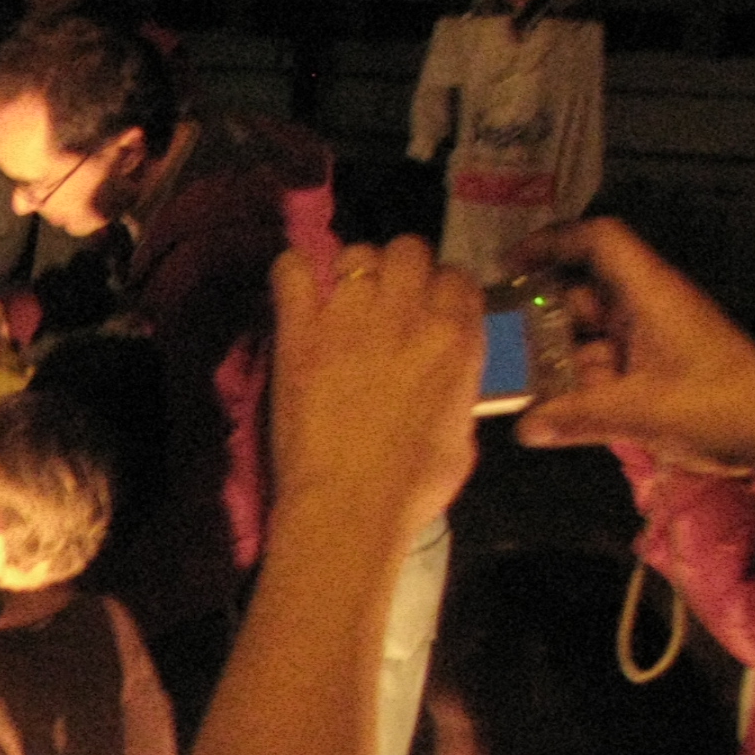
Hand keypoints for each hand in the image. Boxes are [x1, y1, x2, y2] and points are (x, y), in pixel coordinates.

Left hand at [269, 237, 481, 543]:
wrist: (352, 504)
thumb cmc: (413, 485)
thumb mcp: (462, 435)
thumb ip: (456, 388)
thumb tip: (445, 380)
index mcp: (458, 337)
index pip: (456, 276)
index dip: (437, 290)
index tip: (422, 312)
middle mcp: (411, 311)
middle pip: (409, 250)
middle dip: (397, 272)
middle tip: (379, 306)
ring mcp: (353, 314)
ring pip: (357, 253)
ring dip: (350, 273)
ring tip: (338, 305)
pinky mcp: (301, 329)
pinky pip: (292, 268)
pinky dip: (293, 273)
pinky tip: (295, 296)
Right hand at [508, 218, 754, 475]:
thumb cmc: (717, 406)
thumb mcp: (641, 411)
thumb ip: (577, 417)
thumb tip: (523, 428)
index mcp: (650, 294)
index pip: (599, 241)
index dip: (553, 242)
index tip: (509, 267)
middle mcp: (648, 308)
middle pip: (584, 291)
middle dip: (541, 313)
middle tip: (498, 340)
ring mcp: (653, 339)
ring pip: (590, 334)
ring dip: (556, 357)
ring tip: (515, 384)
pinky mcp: (657, 369)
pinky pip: (606, 365)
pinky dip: (578, 383)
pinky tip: (549, 412)